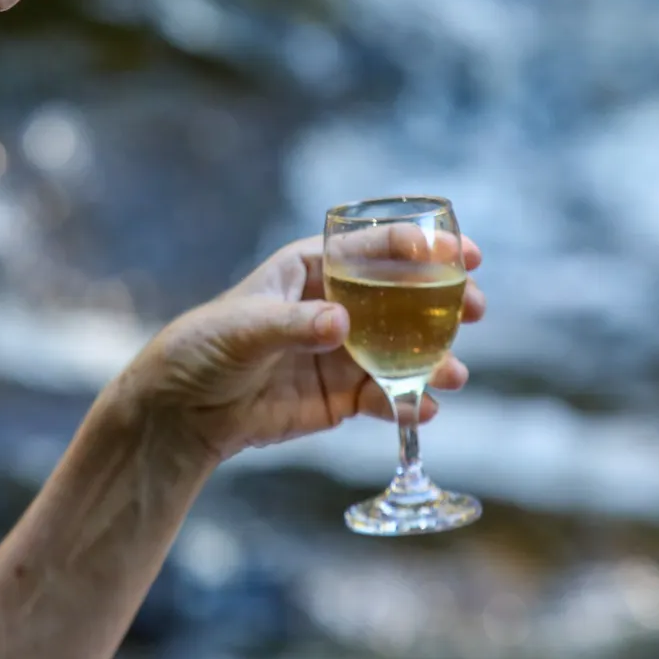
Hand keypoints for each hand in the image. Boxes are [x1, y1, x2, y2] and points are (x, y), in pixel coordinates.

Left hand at [111, 231, 484, 465]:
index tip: (456, 253)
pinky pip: (385, 395)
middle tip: (476, 306)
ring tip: (454, 372)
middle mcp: (336, 305)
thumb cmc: (204, 348)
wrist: (182, 412)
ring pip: (403, 348)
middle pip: (402, 295)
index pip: (373, 248)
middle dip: (444, 299)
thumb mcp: (244, 329)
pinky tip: (423, 408)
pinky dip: (408, 402)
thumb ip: (294, 325)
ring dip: (435, 357)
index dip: (417, 246)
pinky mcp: (341, 396)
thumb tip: (341, 326)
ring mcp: (342, 352)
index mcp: (312, 268)